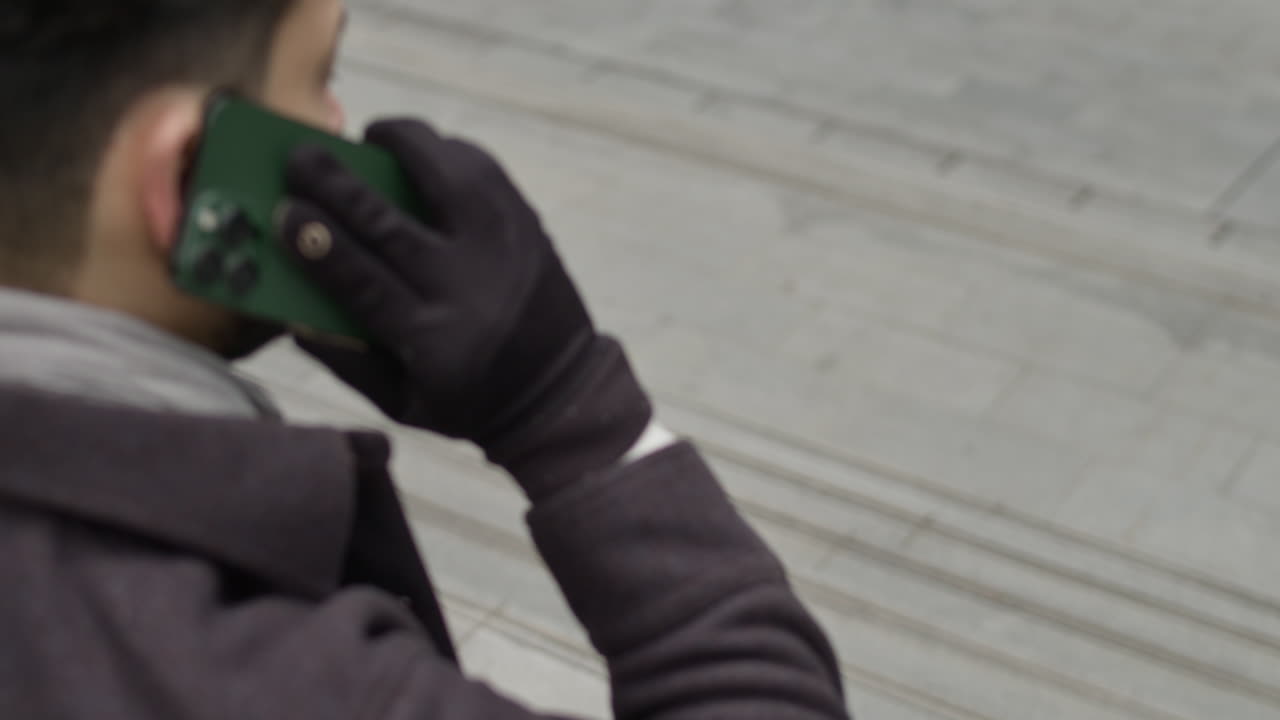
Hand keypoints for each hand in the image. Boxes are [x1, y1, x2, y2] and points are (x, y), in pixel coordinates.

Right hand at [280, 120, 650, 495]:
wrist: (563, 393)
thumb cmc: (469, 400)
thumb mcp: (404, 403)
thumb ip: (347, 363)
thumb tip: (290, 316)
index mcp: (433, 339)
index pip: (364, 282)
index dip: (318, 244)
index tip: (282, 212)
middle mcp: (469, 285)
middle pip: (392, 223)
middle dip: (338, 184)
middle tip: (299, 155)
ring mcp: (505, 247)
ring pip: (450, 175)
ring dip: (404, 145)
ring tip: (370, 137)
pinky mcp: (528, 223)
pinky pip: (484, 169)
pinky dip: (448, 151)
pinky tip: (421, 152)